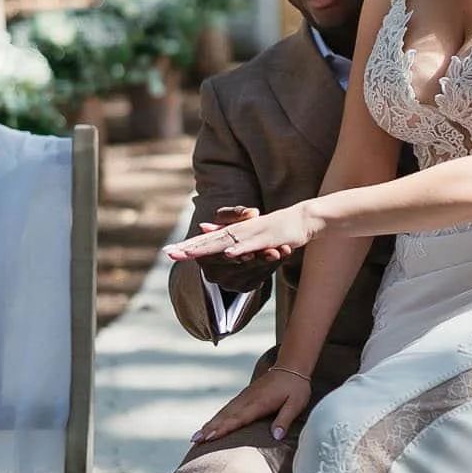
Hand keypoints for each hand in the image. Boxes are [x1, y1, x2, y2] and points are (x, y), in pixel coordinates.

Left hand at [168, 200, 319, 266]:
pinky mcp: (269, 237)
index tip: (169, 252)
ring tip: (190, 254)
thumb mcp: (247, 229)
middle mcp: (240, 231)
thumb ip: (225, 228)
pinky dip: (240, 248)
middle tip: (170, 253)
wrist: (303, 218)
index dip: (188, 246)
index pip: (207, 240)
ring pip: (228, 243)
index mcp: (234, 231)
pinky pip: (253, 244)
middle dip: (191, 248)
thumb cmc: (275, 228)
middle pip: (212, 241)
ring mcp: (254, 233)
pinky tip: (228, 254)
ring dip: (209, 248)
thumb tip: (202, 227)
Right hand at [181, 206, 285, 288]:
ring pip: (253, 273)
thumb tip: (250, 214)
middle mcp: (213, 275)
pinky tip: (285, 254)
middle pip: (239, 268)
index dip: (236, 254)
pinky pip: (261, 277)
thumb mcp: (227, 218)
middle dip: (258, 259)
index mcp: (203, 258)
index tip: (249, 253)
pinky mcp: (244, 287)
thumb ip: (235, 214)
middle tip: (274, 252)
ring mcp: (229, 284)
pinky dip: (273, 265)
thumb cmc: (230, 227)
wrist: (239, 244)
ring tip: (284, 251)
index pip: (219, 258)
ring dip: (270, 262)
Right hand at [191, 364, 312, 446]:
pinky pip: (227, 409)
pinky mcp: (244, 397)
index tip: (209, 437)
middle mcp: (248, 399)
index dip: (223, 429)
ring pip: (223, 412)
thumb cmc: (295, 387)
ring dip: (209, 424)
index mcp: (259, 402)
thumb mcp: (296, 403)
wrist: (291, 367)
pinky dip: (216, 418)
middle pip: (225, 416)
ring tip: (196, 437)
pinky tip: (209, 426)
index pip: (238, 418)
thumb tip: (276, 436)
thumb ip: (285, 420)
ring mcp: (244, 397)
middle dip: (209, 429)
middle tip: (195, 441)